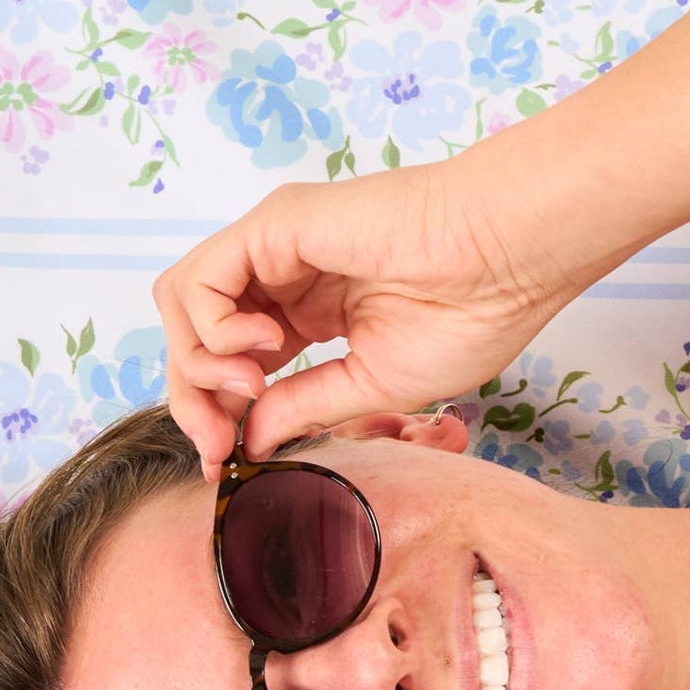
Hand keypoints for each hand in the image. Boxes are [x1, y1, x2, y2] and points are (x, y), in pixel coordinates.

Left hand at [156, 157, 565, 478]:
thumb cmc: (468, 313)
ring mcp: (274, 247)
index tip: (225, 463)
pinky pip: (200, 280)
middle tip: (220, 444)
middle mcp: (282, 276)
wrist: (507, 260)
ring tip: (251, 387)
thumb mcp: (371, 385)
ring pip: (183, 303)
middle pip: (192, 335)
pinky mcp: (273, 226)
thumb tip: (247, 440)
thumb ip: (303, 407)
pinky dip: (213, 325)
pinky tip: (265, 347)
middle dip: (194, 398)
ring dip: (198, 361)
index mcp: (308, 313)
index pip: (230, 363)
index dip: (216, 415)